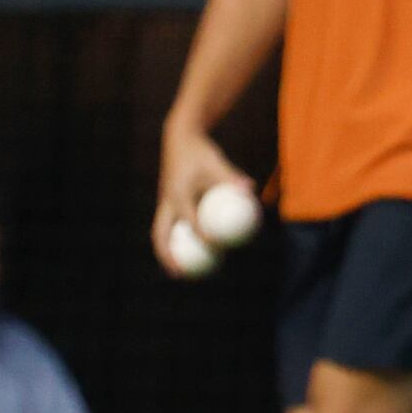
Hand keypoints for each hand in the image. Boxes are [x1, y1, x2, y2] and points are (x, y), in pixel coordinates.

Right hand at [154, 121, 250, 275]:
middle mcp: (167, 201)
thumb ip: (231, 178)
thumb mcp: (217, 162)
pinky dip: (175, 240)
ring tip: (178, 272)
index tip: (216, 248)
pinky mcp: (167, 202)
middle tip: (180, 274)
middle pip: (161, 235)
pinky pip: (168, 226)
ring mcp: (164, 202)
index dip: (202, 236)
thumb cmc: (201, 151)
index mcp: (178, 194)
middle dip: (168, 256)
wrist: (180, 138)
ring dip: (167, 252)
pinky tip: (189, 251)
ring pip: (161, 233)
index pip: (190, 221)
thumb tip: (251, 190)